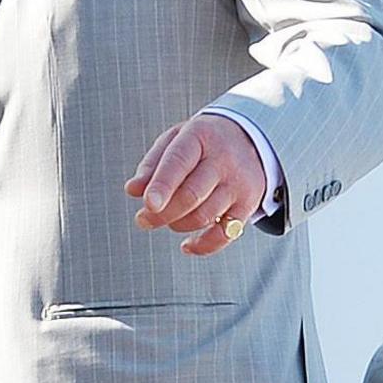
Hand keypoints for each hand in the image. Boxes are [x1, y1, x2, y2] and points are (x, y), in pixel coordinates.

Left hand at [126, 114, 265, 256]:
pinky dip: (203, 246)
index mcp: (200, 136)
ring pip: (204, 216)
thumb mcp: (176, 140)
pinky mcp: (248, 205)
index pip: (179, 162)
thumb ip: (152, 165)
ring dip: (177, 224)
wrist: (249, 139)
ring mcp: (238, 184)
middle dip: (162, 213)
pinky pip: (225, 235)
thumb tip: (132, 190)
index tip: (148, 204)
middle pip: (191, 195)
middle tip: (143, 219)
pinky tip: (187, 245)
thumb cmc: (203, 142)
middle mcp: (223, 160)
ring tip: (168, 218)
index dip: (163, 185)